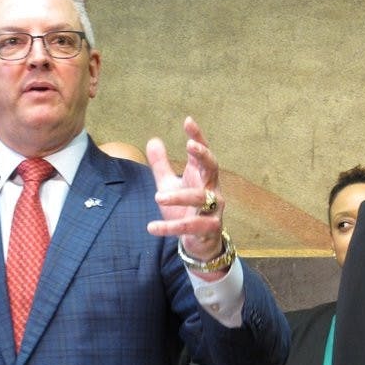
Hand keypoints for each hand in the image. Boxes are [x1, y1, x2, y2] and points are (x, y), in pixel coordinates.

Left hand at [146, 116, 224, 264]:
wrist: (201, 243)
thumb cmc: (186, 209)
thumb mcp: (170, 184)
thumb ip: (162, 165)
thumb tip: (153, 139)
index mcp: (202, 176)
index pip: (202, 152)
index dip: (197, 136)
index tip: (188, 121)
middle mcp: (211, 189)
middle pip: (212, 168)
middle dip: (203, 156)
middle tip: (190, 146)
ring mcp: (213, 209)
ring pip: (200, 198)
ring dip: (179, 196)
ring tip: (158, 197)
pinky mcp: (208, 229)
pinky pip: (190, 226)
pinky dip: (170, 228)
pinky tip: (151, 227)